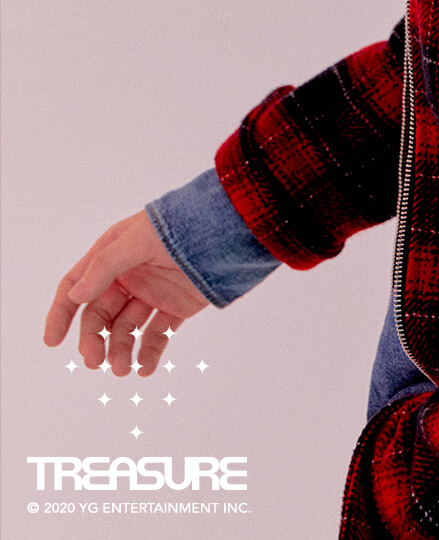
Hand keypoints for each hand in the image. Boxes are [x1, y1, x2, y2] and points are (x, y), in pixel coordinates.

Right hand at [44, 211, 209, 376]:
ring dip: (120, 352)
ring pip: (125, 330)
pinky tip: (145, 369)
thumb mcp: (139, 240)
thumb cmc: (181, 226)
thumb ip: (106, 266)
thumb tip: (75, 295)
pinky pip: (156, 336)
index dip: (61, 312)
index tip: (52, 342)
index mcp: (112, 254)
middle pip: (99, 315)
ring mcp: (151, 293)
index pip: (76, 285)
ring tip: (124, 370)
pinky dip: (148, 354)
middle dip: (93, 340)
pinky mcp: (176, 308)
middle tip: (95, 362)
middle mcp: (128, 276)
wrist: (229, 229)